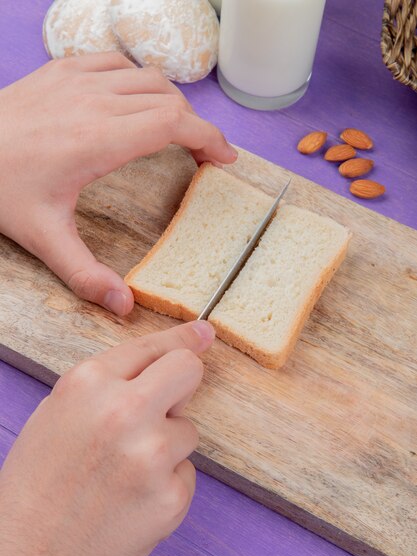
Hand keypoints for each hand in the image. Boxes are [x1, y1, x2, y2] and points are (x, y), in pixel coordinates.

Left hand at [0, 53, 236, 314]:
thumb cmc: (0, 188)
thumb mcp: (44, 238)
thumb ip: (85, 274)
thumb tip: (124, 305)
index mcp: (98, 140)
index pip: (173, 124)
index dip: (209, 137)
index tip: (225, 158)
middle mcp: (95, 102)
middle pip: (170, 100)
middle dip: (197, 127)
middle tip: (205, 155)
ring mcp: (78, 79)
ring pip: (149, 78)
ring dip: (172, 104)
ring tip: (177, 133)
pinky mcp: (63, 69)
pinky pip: (119, 63)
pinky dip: (140, 82)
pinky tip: (136, 104)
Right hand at [0, 320, 214, 555]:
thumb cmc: (40, 481)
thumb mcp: (60, 411)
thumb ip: (111, 384)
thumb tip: (164, 366)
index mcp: (89, 383)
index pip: (154, 346)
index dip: (184, 339)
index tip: (205, 334)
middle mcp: (124, 410)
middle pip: (188, 370)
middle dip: (183, 382)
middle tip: (165, 406)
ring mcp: (151, 454)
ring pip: (188, 430)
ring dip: (167, 446)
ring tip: (126, 472)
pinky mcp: (172, 495)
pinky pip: (186, 472)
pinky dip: (167, 483)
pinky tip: (133, 500)